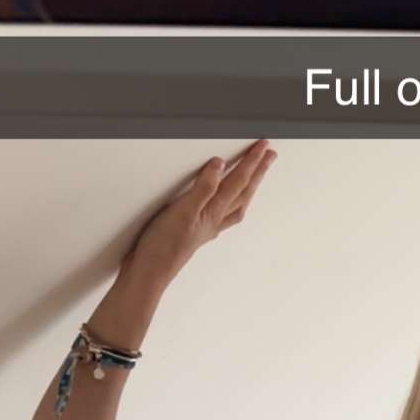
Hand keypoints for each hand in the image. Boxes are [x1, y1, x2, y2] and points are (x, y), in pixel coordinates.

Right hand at [127, 140, 276, 274]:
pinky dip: (231, 205)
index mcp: (213, 212)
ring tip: (257, 177)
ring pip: (236, 205)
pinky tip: (227, 206)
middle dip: (258, 172)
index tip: (263, 146)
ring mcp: (207, 228)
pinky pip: (224, 215)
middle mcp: (215, 220)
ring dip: (249, 189)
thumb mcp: (182, 211)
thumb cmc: (163, 246)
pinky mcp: (196, 233)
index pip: (238, 181)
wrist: (149, 273)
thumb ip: (203, 188)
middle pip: (243, 192)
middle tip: (270, 156)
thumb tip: (220, 166)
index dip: (252, 162)